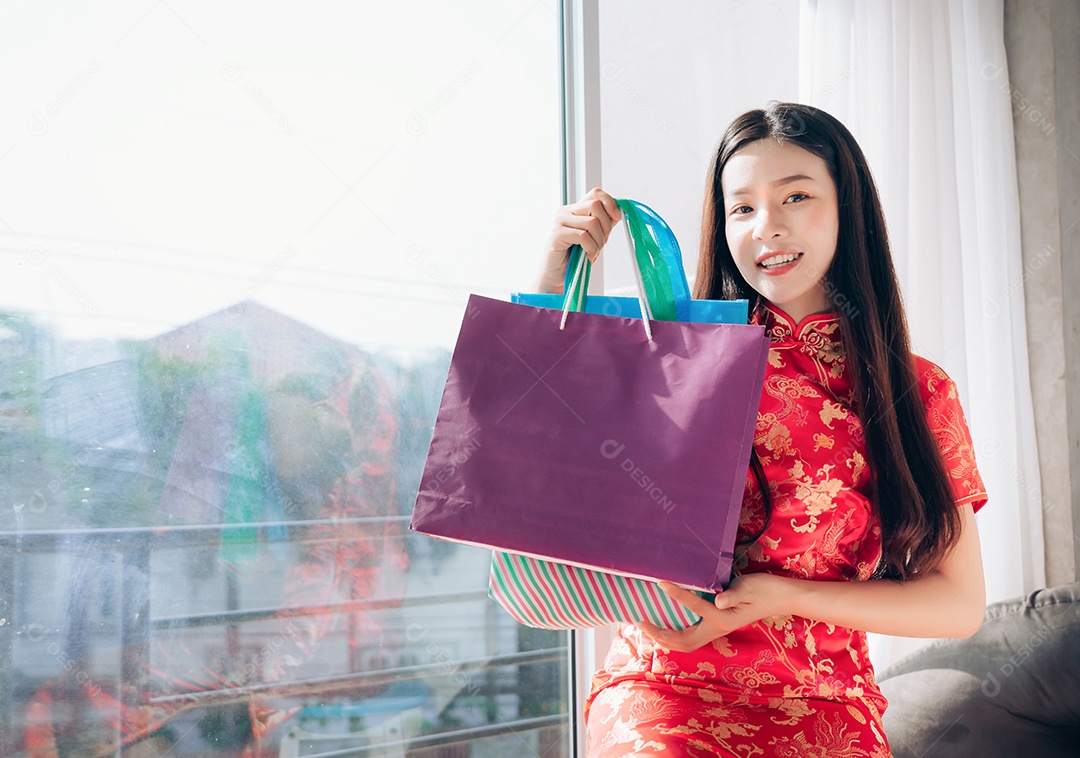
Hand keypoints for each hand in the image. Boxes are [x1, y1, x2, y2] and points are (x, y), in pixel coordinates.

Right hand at [537, 188, 622, 292]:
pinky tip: (587, 256)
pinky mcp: (557, 235)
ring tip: (594, 252)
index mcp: (574, 209)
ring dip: (599, 241)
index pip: (595, 193)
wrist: (556, 277)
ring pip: (592, 222)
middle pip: (595, 205)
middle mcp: (565, 211)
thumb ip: (603, 223)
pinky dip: (591, 248)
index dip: (610, 203)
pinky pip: (583, 236)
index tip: (617, 218)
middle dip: (606, 226)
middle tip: (602, 243)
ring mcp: (559, 222)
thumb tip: (619, 212)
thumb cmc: (574, 258)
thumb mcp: (594, 237)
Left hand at [636, 573, 795, 652]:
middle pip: (683, 642)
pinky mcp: (716, 625)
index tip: (660, 582)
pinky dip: (673, 634)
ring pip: (684, 643)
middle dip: (659, 635)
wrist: (782, 597)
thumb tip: (717, 601)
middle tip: (639, 622)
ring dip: (663, 637)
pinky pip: (690, 635)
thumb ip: (734, 594)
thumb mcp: (750, 587)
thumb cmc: (766, 589)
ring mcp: (716, 629)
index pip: (694, 606)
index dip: (676, 594)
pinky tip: (663, 623)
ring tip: (645, 626)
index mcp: (724, 619)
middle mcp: (717, 628)